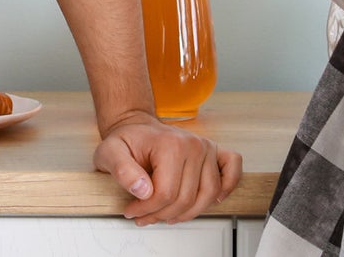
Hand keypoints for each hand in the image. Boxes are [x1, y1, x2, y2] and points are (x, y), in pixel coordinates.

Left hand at [94, 114, 242, 225]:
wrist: (138, 128)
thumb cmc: (127, 141)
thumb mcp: (111, 153)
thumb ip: (122, 171)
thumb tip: (143, 191)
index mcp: (171, 144)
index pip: (166, 194)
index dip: (146, 210)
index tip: (132, 210)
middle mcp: (194, 144)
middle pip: (186, 199)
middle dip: (161, 215)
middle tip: (144, 215)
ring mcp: (207, 148)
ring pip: (208, 195)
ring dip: (187, 212)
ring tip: (167, 214)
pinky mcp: (215, 152)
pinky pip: (232, 169)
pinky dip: (228, 186)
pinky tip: (214, 198)